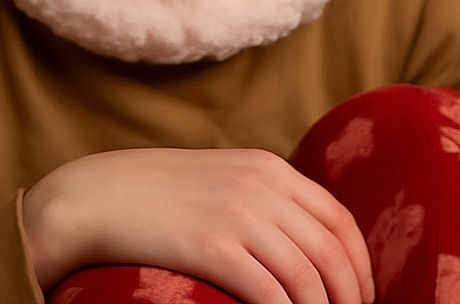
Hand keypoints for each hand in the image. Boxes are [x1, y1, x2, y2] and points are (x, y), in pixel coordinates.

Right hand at [22, 147, 374, 303]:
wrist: (97, 195)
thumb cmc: (157, 194)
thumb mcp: (220, 177)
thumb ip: (263, 196)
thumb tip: (302, 241)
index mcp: (267, 167)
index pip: (338, 219)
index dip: (360, 265)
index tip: (361, 297)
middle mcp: (261, 186)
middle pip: (331, 252)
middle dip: (350, 297)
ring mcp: (239, 214)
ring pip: (308, 278)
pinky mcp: (214, 246)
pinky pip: (271, 295)